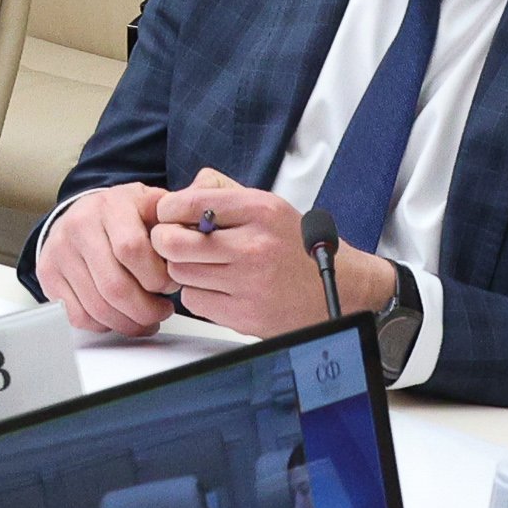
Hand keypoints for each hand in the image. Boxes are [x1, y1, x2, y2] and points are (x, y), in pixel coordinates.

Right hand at [39, 183, 176, 335]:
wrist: (83, 212)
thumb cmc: (126, 214)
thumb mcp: (154, 203)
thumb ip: (181, 212)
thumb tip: (207, 213)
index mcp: (111, 206)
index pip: (132, 250)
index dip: (157, 277)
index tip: (170, 284)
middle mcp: (79, 227)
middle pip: (114, 286)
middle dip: (146, 310)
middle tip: (163, 311)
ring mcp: (60, 252)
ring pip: (97, 307)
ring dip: (129, 323)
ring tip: (146, 318)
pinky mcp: (49, 274)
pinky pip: (78, 316)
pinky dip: (104, 325)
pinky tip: (120, 317)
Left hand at [149, 170, 395, 336]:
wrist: (341, 288)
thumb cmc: (295, 245)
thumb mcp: (266, 205)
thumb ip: (220, 191)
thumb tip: (178, 196)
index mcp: (260, 210)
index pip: (188, 204)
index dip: (167, 211)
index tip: (169, 216)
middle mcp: (256, 246)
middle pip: (173, 243)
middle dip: (166, 242)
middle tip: (174, 242)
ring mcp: (251, 283)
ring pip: (180, 274)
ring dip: (184, 269)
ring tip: (204, 265)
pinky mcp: (246, 315)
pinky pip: (195, 302)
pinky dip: (199, 295)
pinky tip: (218, 287)